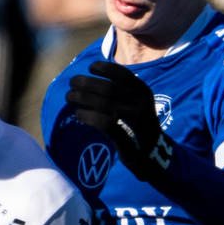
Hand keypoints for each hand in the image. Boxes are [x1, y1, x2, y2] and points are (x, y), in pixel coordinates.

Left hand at [67, 60, 173, 181]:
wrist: (154, 157)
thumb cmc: (139, 128)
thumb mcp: (136, 104)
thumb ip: (120, 92)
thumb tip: (93, 78)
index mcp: (144, 92)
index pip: (123, 74)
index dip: (105, 68)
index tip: (90, 67)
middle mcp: (142, 104)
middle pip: (109, 88)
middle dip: (87, 83)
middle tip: (72, 84)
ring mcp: (136, 121)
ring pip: (104, 104)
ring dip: (83, 98)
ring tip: (70, 97)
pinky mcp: (127, 140)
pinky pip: (104, 123)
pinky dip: (88, 116)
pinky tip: (78, 114)